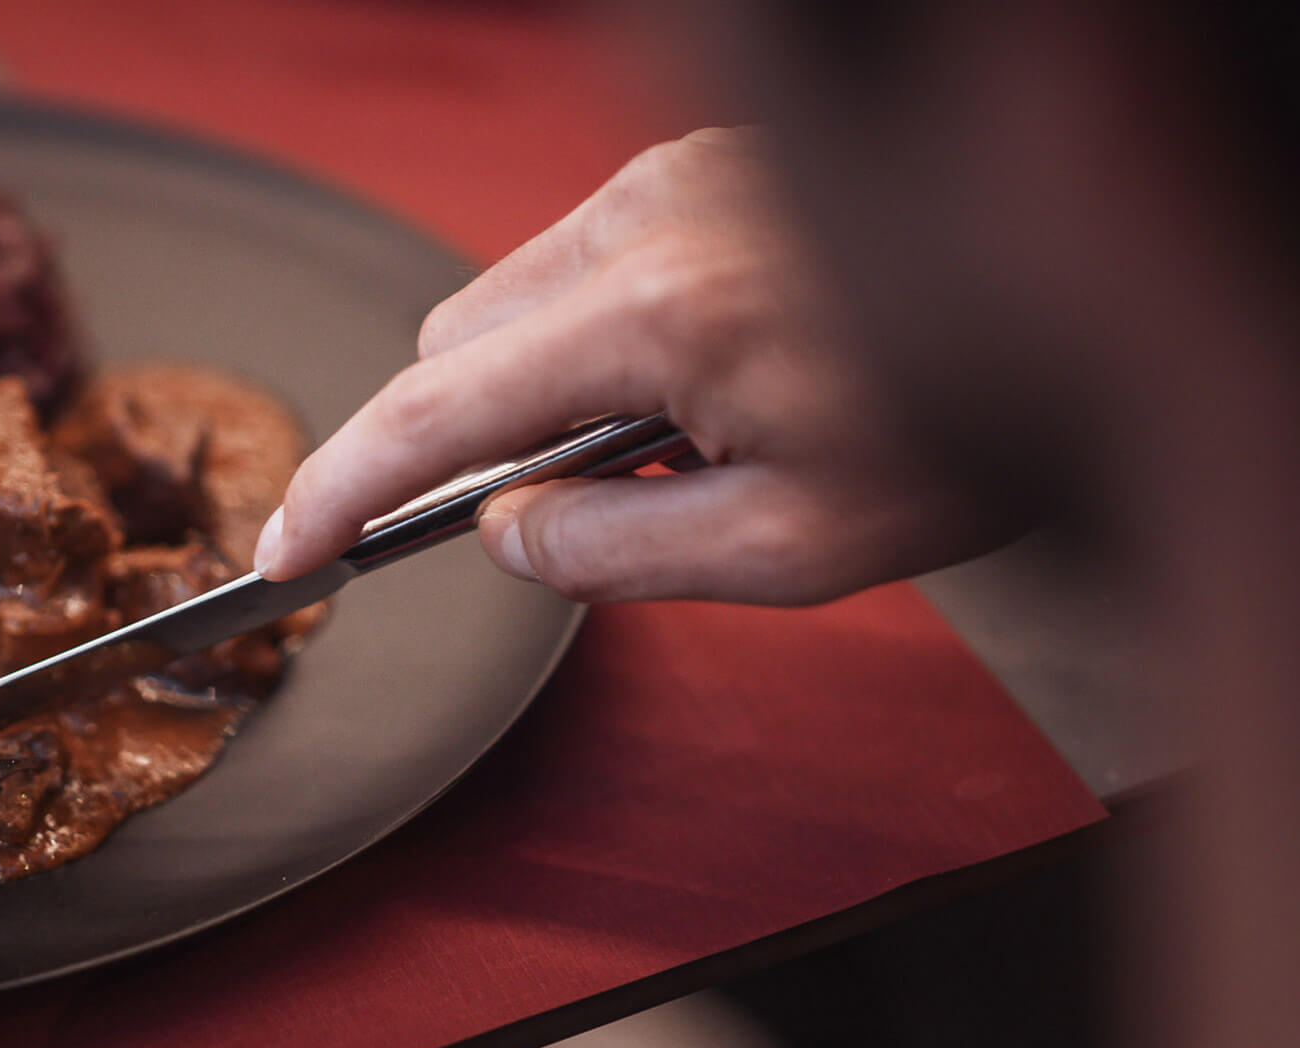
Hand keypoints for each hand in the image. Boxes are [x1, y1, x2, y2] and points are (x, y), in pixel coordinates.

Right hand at [254, 127, 1013, 604]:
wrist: (1089, 312)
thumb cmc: (969, 430)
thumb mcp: (789, 548)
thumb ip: (610, 551)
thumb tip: (499, 530)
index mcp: (660, 316)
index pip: (432, 413)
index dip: (338, 491)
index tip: (285, 549)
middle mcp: (645, 220)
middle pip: (452, 343)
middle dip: (473, 440)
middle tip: (588, 507)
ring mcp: (668, 179)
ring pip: (511, 299)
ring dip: (542, 386)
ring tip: (683, 437)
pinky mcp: (696, 168)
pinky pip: (579, 262)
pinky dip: (595, 335)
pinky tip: (705, 375)